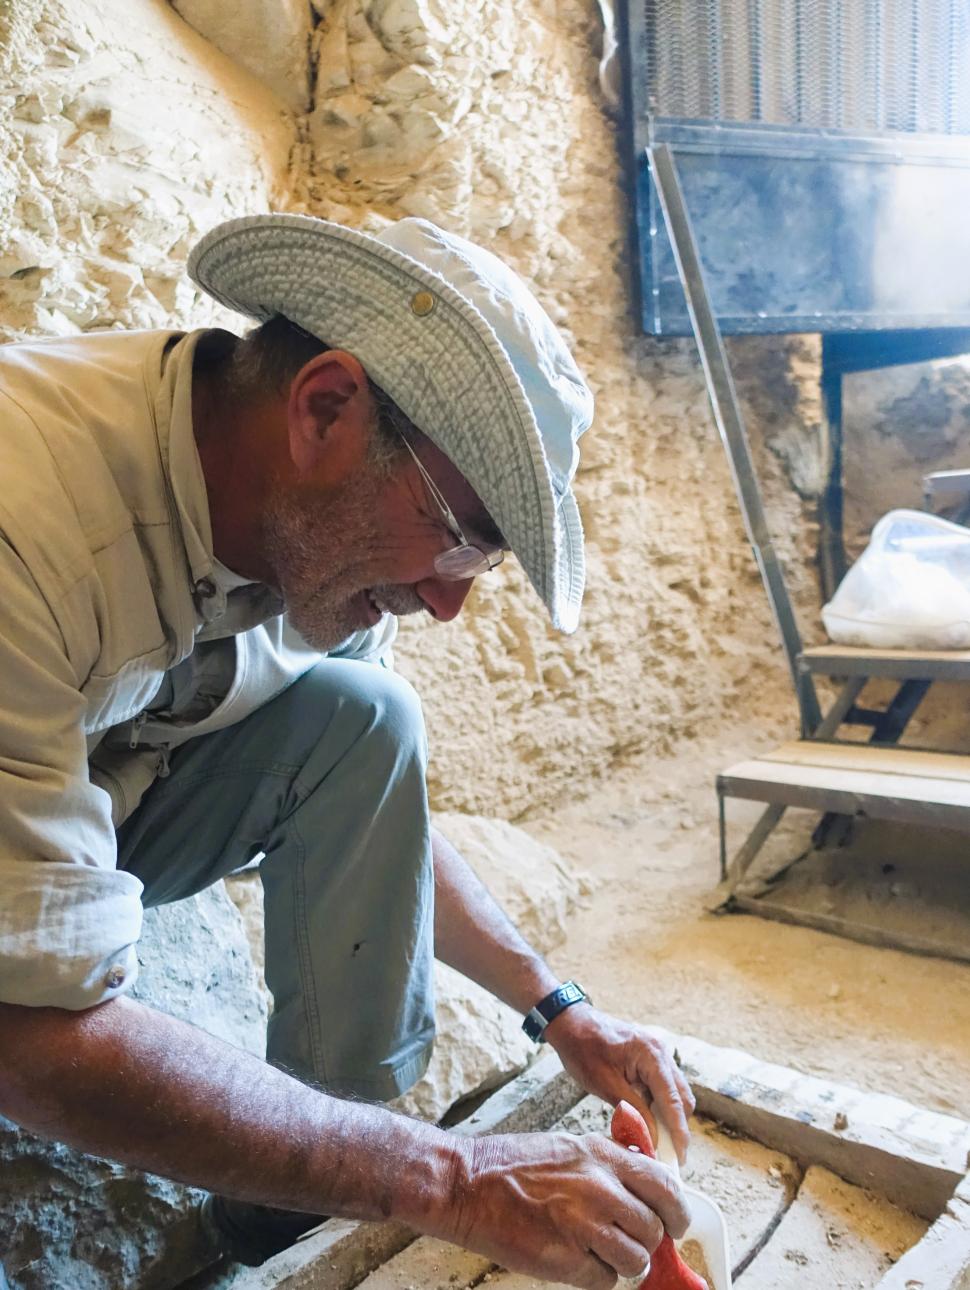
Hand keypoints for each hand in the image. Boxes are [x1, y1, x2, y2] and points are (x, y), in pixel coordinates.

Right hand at [445, 1129, 689, 1289]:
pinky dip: (595, 1277)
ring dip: (623, 1263)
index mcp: (602, 1155)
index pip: (665, 1186)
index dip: (675, 1211)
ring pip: (635, 1260)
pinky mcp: (566, 1260)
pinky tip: (574, 1260)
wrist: (468, 1183)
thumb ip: (609, 1167)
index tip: (675, 1224)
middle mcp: (600, 1187)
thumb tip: (645, 1194)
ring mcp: (584, 1225)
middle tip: (627, 1241)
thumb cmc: (513, 1165)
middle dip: (645, 1241)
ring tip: (597, 1252)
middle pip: (653, 1229)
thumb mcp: (570, 1148)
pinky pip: (605, 1281)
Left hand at [544, 1005, 695, 1164]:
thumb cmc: (583, 1049)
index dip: (679, 1132)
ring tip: (655, 1141)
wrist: (570, 1022)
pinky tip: (645, 1120)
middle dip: (676, 1127)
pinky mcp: (650, 1058)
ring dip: (667, 1117)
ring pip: (674, 1093)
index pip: (674, 1101)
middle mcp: (661, 1053)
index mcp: (652, 1056)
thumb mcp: (606, 1085)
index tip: (679, 1159)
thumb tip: (652, 1141)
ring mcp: (657, 1054)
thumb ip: (633, 1112)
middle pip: (682, 1098)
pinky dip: (658, 1105)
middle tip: (666, 1155)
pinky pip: (662, 1086)